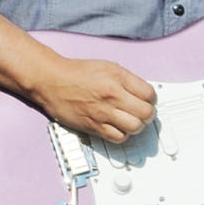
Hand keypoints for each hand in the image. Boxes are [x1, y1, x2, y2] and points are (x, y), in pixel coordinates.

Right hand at [29, 55, 156, 142]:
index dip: (151, 98)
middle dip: (147, 113)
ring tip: (131, 120)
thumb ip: (128, 80)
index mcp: (118, 77)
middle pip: (146, 113)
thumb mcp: (108, 67)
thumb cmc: (78, 73)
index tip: (147, 100)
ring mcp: (103, 112)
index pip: (150, 94)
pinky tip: (118, 127)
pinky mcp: (93, 126)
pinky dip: (122, 134)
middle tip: (142, 112)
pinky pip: (118, 137)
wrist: (52, 80)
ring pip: (135, 127)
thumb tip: (143, 93)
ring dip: (136, 125)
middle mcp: (112, 95)